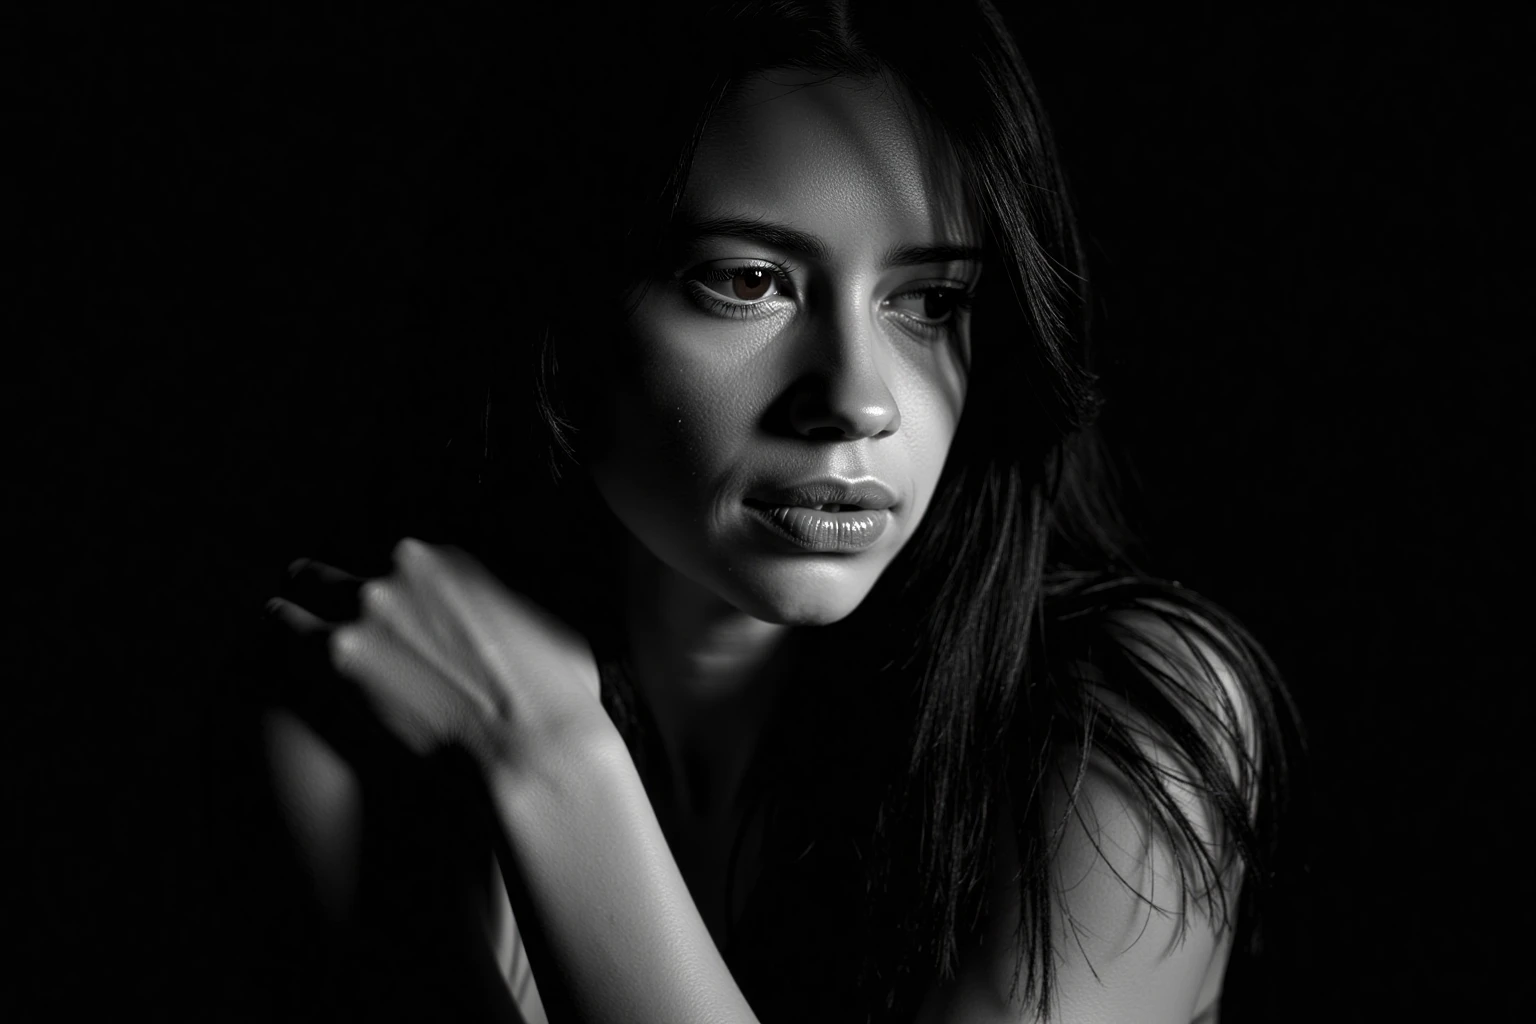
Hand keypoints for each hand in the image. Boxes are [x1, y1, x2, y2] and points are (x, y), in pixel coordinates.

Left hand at [266, 538, 608, 779]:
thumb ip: (518, 606)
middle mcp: (407, 568)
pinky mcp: (335, 653)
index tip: (388, 607)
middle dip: (335, 588)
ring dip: (301, 604)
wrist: (534, 746)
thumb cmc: (558, 696)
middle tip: (322, 606)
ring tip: (284, 616)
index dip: (392, 588)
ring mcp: (367, 606)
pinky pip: (284, 625)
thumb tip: (521, 609)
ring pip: (307, 585)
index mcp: (457, 560)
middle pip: (350, 567)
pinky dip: (280, 628)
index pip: (401, 560)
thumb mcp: (554, 626)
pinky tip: (275, 631)